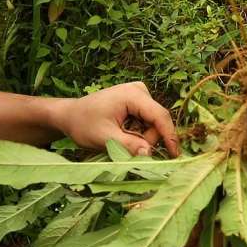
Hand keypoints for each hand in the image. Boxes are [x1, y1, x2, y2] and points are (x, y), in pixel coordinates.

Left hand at [53, 82, 179, 156]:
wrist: (70, 115)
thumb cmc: (83, 124)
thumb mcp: (105, 138)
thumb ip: (128, 145)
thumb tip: (149, 153)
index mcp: (132, 95)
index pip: (160, 116)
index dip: (169, 136)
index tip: (175, 155)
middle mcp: (139, 91)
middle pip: (157, 122)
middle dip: (147, 139)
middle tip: (126, 149)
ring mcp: (139, 95)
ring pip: (153, 124)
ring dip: (141, 138)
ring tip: (120, 139)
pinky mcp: (137, 102)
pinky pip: (147, 123)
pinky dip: (138, 133)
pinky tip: (122, 133)